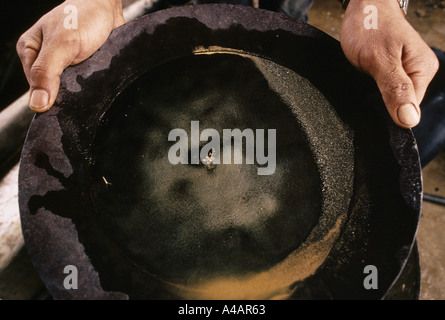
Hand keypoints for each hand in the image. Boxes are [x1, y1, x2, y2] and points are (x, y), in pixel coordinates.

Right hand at [16, 0, 124, 111]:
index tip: (66, 100)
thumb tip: (37, 105)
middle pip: (53, 90)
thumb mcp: (62, 43)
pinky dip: (92, 86)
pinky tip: (97, 83)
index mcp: (30, 52)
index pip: (35, 88)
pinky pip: (84, 85)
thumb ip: (47, 72)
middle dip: (68, 94)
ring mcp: (64, 64)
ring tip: (91, 83)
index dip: (50, 97)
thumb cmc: (83, 17)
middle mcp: (45, 59)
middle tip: (82, 88)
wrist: (107, 7)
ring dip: (82, 91)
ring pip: (70, 90)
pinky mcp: (82, 67)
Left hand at [340, 0, 438, 127]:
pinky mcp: (393, 69)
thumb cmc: (369, 26)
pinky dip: (372, 87)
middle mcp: (418, 72)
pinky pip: (383, 88)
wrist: (362, 5)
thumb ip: (395, 89)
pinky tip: (365, 79)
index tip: (374, 98)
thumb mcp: (379, 59)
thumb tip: (410, 119)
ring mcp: (405, 70)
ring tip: (365, 79)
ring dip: (375, 94)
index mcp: (423, 70)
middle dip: (381, 102)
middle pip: (400, 104)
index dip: (390, 111)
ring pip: (390, 97)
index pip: (410, 109)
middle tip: (366, 85)